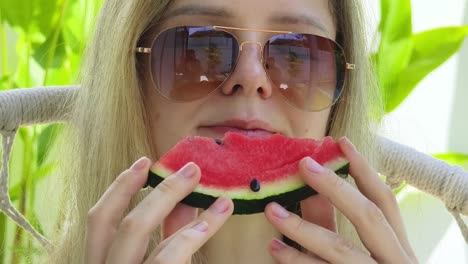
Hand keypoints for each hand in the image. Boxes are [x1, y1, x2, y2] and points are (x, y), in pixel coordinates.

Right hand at [85, 158, 233, 263]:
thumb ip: (167, 237)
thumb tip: (186, 203)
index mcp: (101, 263)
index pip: (99, 219)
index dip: (119, 187)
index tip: (145, 162)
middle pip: (119, 222)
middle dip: (158, 191)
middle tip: (194, 170)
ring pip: (136, 234)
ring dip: (176, 207)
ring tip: (217, 196)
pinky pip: (163, 261)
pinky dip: (186, 238)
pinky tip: (209, 224)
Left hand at [264, 137, 417, 263]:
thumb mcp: (373, 256)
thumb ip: (345, 228)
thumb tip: (316, 194)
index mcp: (399, 248)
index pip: (385, 200)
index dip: (364, 169)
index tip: (341, 143)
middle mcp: (394, 261)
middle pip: (367, 216)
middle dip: (335, 187)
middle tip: (304, 165)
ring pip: (339, 249)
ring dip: (302, 227)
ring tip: (272, 210)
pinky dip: (296, 261)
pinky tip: (274, 249)